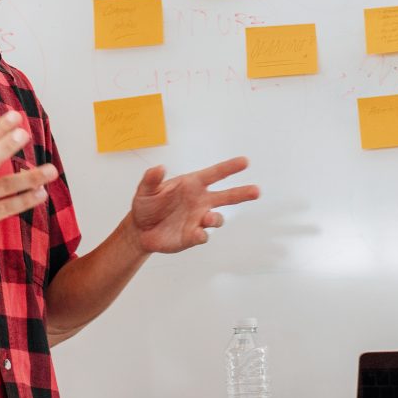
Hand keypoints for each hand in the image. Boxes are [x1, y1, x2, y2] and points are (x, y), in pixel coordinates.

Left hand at [129, 157, 259, 253]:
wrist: (140, 230)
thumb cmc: (146, 205)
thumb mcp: (145, 190)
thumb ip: (151, 179)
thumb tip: (159, 168)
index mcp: (192, 184)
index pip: (215, 174)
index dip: (229, 168)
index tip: (245, 162)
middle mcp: (200, 201)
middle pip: (227, 196)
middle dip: (242, 193)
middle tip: (257, 191)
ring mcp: (198, 219)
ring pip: (217, 218)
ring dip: (215, 218)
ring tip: (209, 218)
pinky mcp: (193, 236)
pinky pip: (203, 235)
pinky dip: (201, 234)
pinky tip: (197, 233)